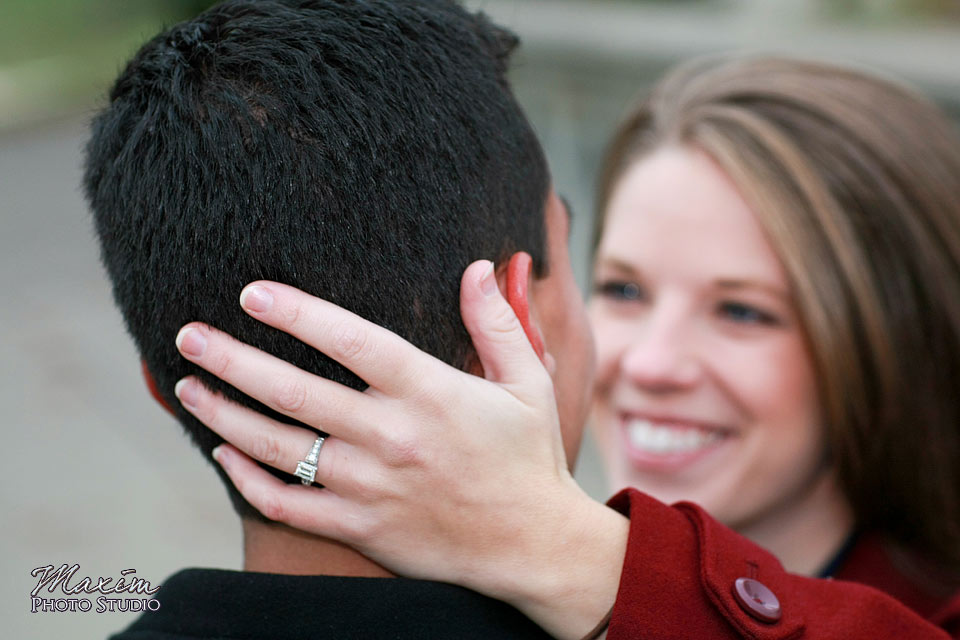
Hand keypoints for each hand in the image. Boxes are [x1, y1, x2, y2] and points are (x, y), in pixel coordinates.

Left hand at [173, 260, 627, 639]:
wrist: (533, 546)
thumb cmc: (528, 458)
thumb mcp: (528, 382)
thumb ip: (497, 322)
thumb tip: (481, 265)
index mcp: (431, 393)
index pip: (352, 341)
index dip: (298, 313)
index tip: (252, 293)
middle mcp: (392, 438)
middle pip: (294, 392)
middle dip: (232, 359)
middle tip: (190, 334)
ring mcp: (370, 488)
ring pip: (278, 447)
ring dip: (223, 414)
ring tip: (187, 387)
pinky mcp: (361, 529)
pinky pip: (287, 506)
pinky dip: (247, 479)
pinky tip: (224, 453)